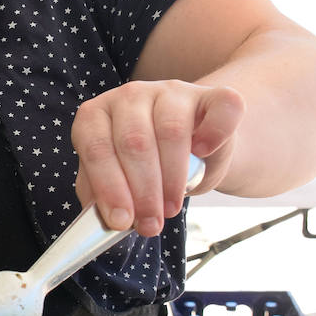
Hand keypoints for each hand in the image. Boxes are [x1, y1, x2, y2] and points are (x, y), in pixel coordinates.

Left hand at [71, 79, 245, 235]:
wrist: (194, 151)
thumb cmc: (147, 168)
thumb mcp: (118, 181)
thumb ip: (103, 195)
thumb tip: (102, 218)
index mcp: (96, 115)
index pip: (96, 147)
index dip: (108, 187)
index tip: (121, 220)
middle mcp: (129, 96)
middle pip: (133, 142)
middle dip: (142, 192)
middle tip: (151, 224)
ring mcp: (171, 91)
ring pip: (170, 130)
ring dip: (172, 178)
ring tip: (171, 207)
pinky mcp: (211, 95)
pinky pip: (220, 108)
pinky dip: (214, 133)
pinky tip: (203, 153)